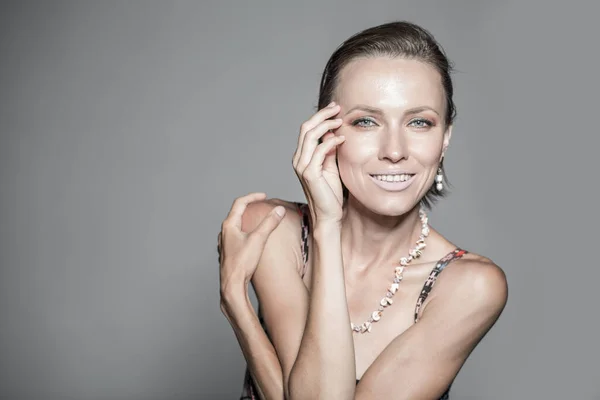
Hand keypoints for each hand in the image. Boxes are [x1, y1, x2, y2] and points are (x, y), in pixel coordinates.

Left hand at [218, 192, 285, 300]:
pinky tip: (251, 239)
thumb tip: (279, 210)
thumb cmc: (242, 263)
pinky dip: (244, 231)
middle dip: (249, 207)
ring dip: (246, 219)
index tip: (264, 196)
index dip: (252, 197)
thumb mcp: (259, 239)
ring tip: (256, 219)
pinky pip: (236, 236)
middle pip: (236, 213)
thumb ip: (269, 223)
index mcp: (229, 225)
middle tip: (261, 205)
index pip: (239, 203)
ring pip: (235, 225)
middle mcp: (224, 233)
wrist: (232, 284)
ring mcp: (225, 243)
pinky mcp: (228, 252)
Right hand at [292, 102, 345, 224]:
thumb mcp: (331, 166)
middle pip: (306, 128)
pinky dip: (330, 142)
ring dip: (326, 125)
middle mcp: (298, 159)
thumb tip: (333, 131)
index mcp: (302, 157)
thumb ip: (329, 150)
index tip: (335, 109)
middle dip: (322, 115)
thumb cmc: (331, 193)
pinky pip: (319, 151)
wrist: (329, 215)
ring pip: (310, 136)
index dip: (320, 116)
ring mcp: (302, 166)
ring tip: (340, 121)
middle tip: (338, 108)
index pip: (307, 129)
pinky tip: (341, 139)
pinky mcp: (309, 174)